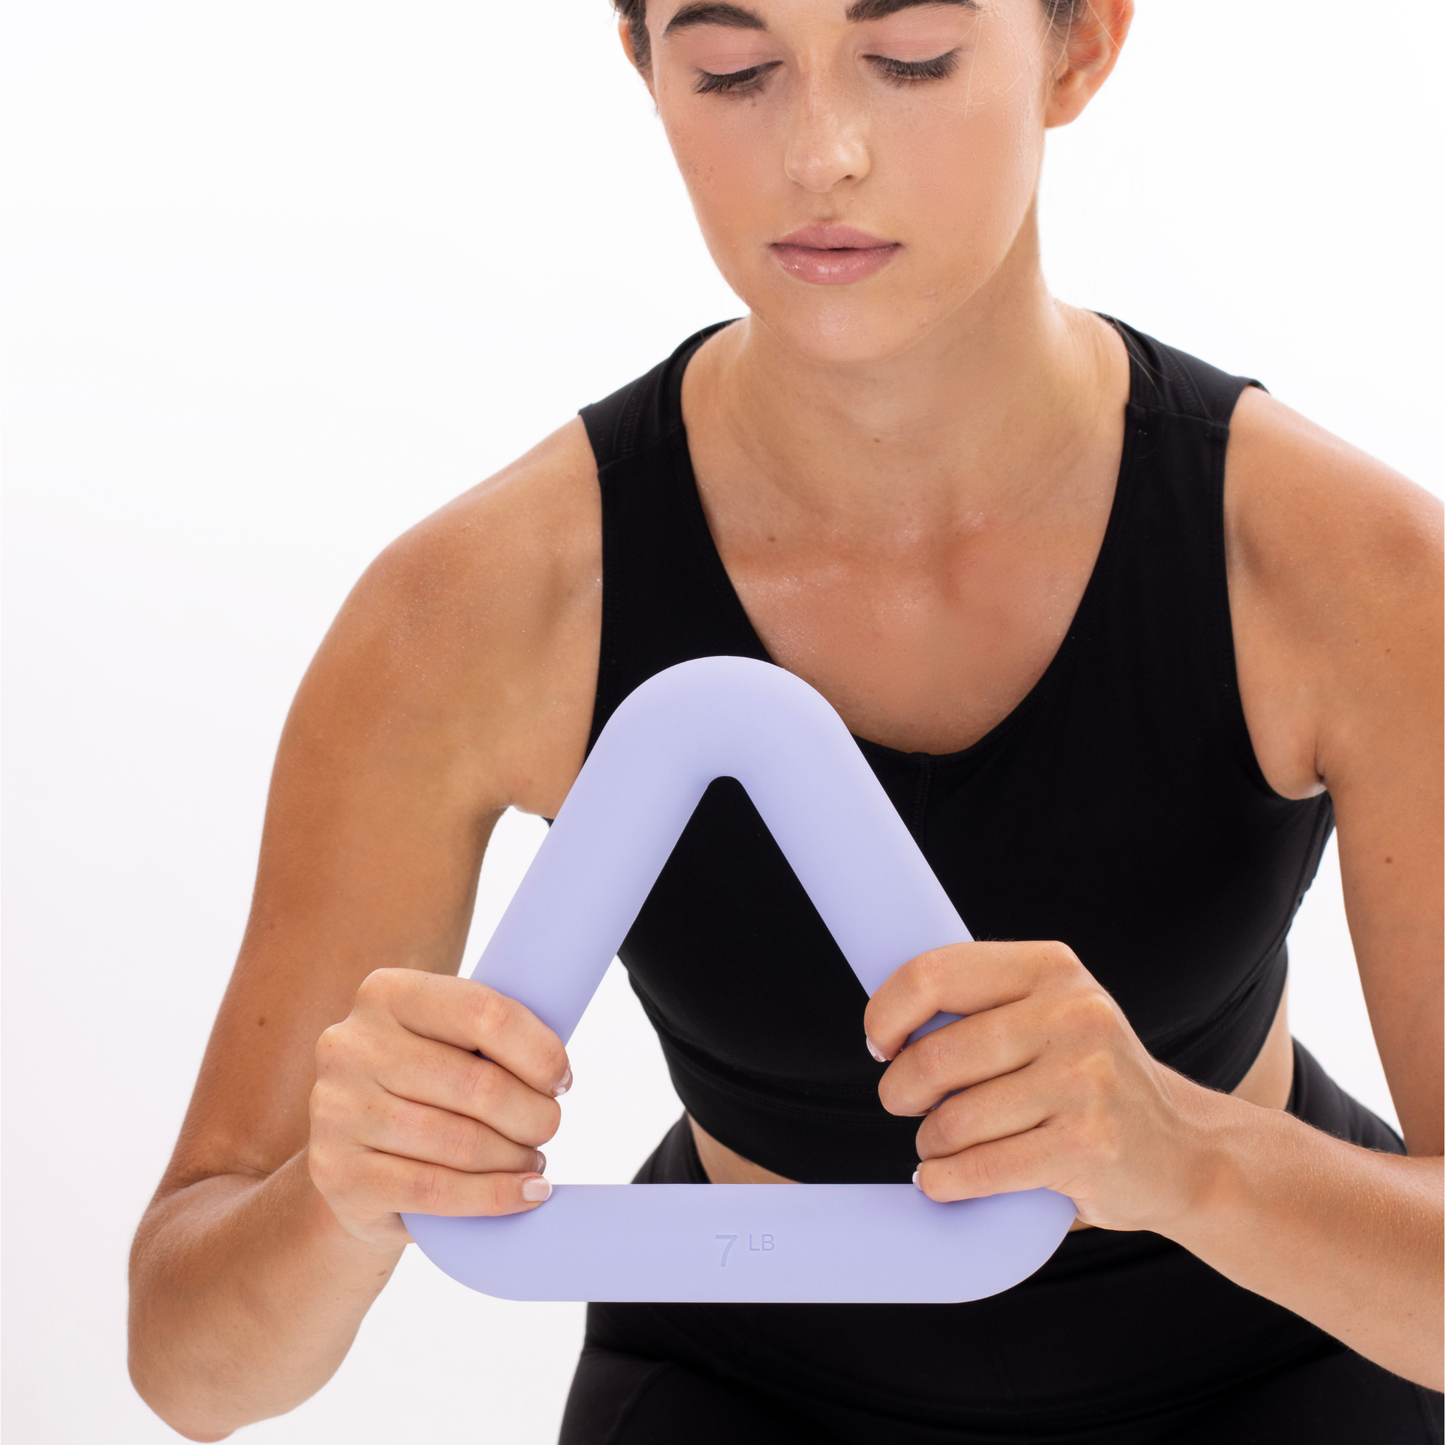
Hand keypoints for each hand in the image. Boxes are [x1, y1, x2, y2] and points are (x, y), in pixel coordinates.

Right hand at [309, 969, 570, 1245]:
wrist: (351, 1165)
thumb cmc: (421, 1091)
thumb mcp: (445, 1043)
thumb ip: (489, 1034)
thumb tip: (557, 1065)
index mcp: (385, 993)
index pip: (484, 1013)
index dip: (539, 1052)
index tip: (561, 1079)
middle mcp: (350, 1046)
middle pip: (480, 1084)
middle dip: (534, 1114)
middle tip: (546, 1127)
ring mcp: (336, 1111)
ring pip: (462, 1143)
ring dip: (516, 1157)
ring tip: (532, 1161)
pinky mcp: (338, 1174)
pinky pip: (437, 1190)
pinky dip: (494, 1196)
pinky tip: (525, 1194)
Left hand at [864, 941, 1209, 1231]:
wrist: (1185, 1152)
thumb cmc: (1088, 1081)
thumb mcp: (1048, 1015)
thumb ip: (982, 1006)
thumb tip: (887, 1022)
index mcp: (1051, 968)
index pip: (933, 975)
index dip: (887, 1014)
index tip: (880, 1044)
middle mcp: (1074, 1014)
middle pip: (934, 1056)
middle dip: (900, 1090)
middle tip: (905, 1104)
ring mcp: (1085, 1080)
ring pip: (953, 1119)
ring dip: (929, 1143)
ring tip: (940, 1146)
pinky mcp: (1087, 1146)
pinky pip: (980, 1167)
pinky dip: (945, 1181)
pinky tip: (941, 1180)